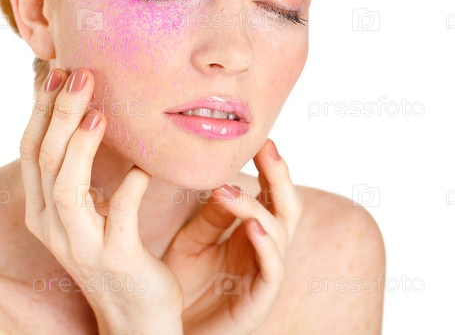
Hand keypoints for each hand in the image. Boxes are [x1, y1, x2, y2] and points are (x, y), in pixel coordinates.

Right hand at [19, 67, 183, 333]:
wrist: (135, 314)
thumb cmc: (116, 249)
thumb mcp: (90, 208)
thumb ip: (83, 170)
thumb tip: (86, 116)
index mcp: (43, 208)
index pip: (31, 150)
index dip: (41, 109)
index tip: (58, 70)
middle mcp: (53, 226)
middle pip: (45, 160)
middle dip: (59, 113)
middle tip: (81, 74)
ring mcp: (81, 244)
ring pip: (67, 188)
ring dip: (81, 145)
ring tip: (100, 111)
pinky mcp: (116, 258)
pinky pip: (120, 216)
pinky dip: (130, 187)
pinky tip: (145, 167)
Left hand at [163, 139, 301, 333]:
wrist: (167, 334)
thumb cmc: (181, 289)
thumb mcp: (192, 242)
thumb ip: (210, 215)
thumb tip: (222, 182)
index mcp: (251, 235)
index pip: (270, 194)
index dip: (269, 167)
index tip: (260, 139)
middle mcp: (264, 251)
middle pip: (286, 206)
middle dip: (279, 176)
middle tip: (265, 148)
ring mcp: (265, 275)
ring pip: (281, 232)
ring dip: (257, 206)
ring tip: (228, 191)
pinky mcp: (260, 300)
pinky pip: (273, 268)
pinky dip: (267, 244)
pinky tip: (253, 225)